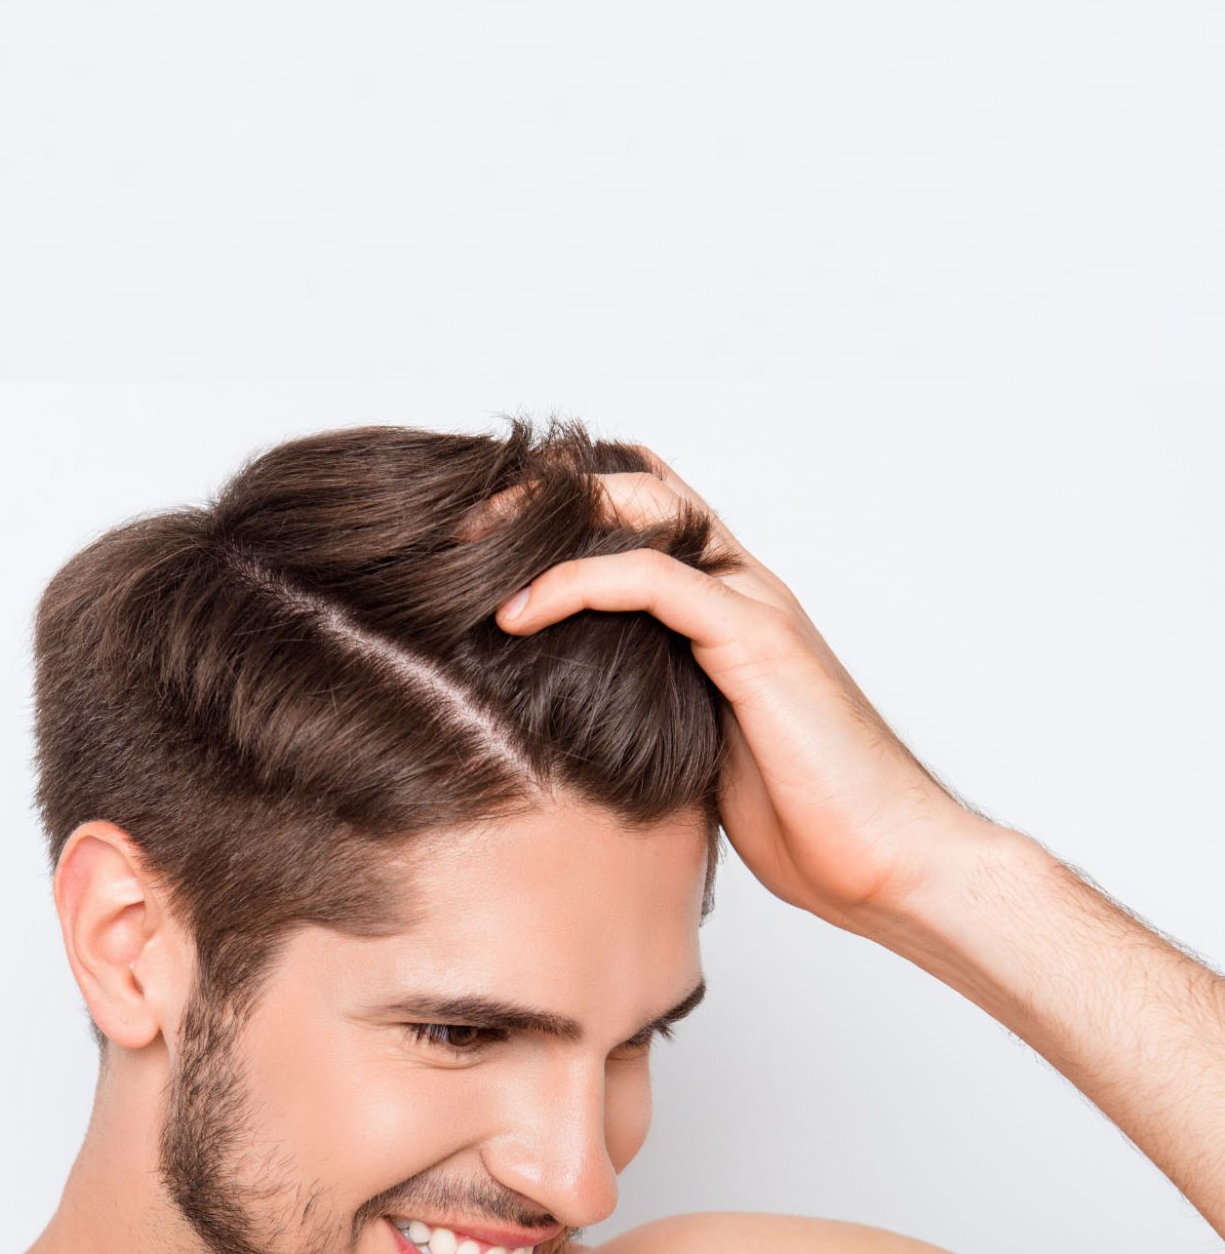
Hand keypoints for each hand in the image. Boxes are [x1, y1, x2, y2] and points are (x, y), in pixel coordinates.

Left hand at [474, 447, 1003, 933]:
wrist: (886, 859)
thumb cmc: (802, 815)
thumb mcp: (698, 744)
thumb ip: (653, 701)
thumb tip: (572, 708)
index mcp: (727, 607)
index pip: (646, 517)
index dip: (568, 508)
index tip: (484, 538)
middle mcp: (743, 587)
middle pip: (639, 488)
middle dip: (547, 491)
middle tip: (462, 524)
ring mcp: (754, 604)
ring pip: (647, 510)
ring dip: (550, 517)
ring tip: (469, 544)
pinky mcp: (757, 639)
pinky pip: (657, 579)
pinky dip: (579, 583)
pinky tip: (519, 612)